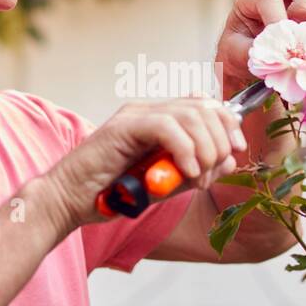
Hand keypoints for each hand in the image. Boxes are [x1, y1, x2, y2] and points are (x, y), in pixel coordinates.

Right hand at [45, 98, 249, 226]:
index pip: (205, 104)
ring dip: (204, 149)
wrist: (69, 201)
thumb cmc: (113, 194)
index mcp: (160, 119)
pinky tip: (186, 172)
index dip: (228, 123)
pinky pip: (166, 127)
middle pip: (203, 106)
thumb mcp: (166, 184)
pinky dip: (184, 150)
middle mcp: (149, 110)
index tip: (236, 151)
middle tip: (213, 172)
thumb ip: (196, 171)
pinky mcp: (123, 127)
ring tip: (198, 178)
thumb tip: (228, 160)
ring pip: (189, 115)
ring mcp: (135, 115)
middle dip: (221, 139)